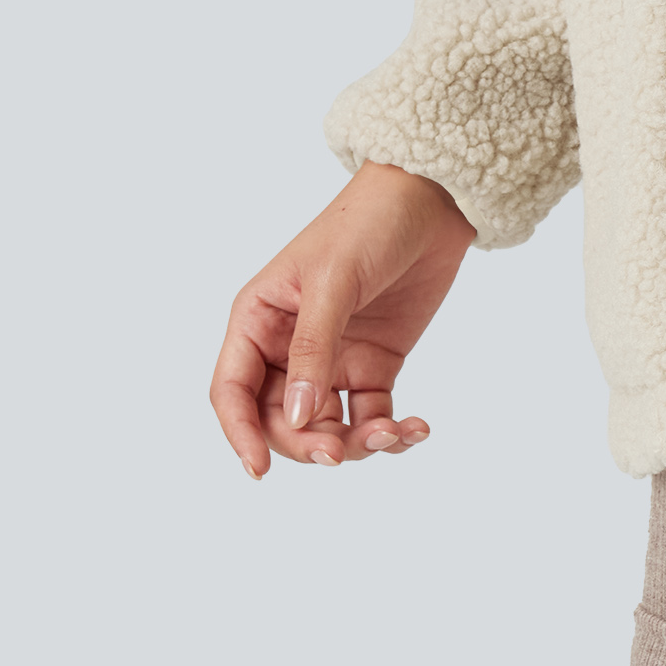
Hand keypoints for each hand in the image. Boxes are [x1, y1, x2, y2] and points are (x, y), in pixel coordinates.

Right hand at [210, 161, 475, 476]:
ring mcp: (333, 357)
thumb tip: (297, 418)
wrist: (433, 194)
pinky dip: (390, 432)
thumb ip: (313, 350)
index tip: (259, 471)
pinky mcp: (374, 363)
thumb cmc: (369, 221)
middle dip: (308, 444)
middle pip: (280, 420)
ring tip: (394, 434)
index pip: (232, 391)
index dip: (240, 434)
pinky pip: (371, 415)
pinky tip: (416, 429)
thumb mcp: (334, 281)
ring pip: (327, 427)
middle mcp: (288, 346)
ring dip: (355, 445)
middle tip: (342, 453)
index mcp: (259, 319)